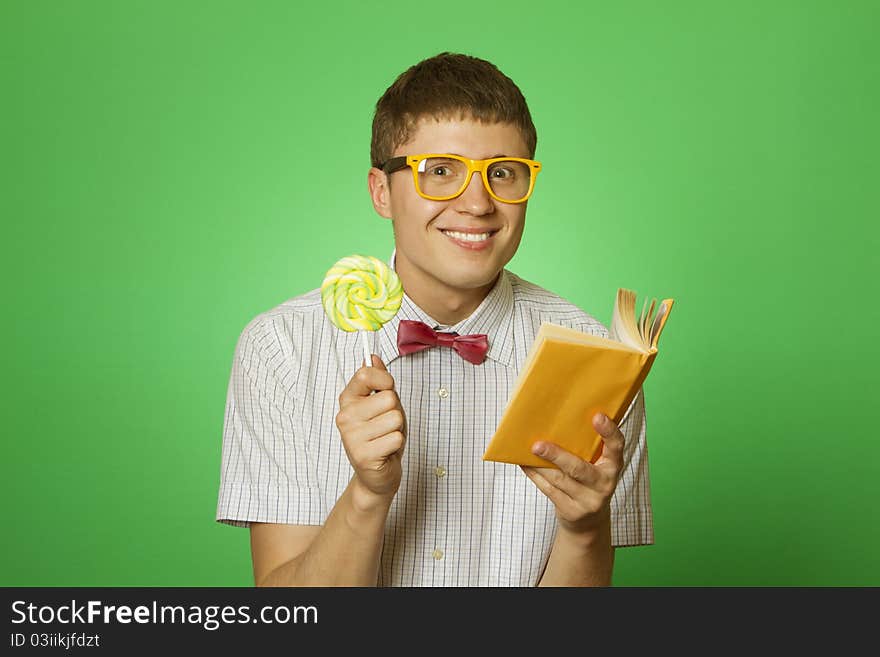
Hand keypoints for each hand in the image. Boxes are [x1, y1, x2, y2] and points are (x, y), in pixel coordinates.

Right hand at [336, 355, 406, 498]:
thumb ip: (379, 381)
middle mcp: (345, 416)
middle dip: (396, 411)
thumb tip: (372, 357)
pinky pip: (396, 438)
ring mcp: (351, 436)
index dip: (385, 380)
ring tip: (386, 438)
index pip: (366, 374)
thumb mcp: (382, 404)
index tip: (385, 390)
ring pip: (395, 418)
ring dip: (397, 429)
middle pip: (388, 398)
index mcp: (347, 399)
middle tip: (386, 425)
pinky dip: (396, 445)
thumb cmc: (382, 436)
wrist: (378, 475)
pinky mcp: (363, 455)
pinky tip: (385, 451)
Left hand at [521, 412, 624, 537]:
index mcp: (613, 466)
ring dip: (540, 465)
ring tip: (527, 451)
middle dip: (557, 456)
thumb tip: (558, 422)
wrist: (589, 523)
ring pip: (559, 480)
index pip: (616, 447)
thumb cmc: (590, 483)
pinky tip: (525, 464)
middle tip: (538, 445)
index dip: (609, 432)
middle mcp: (604, 484)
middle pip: (579, 469)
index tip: (598, 416)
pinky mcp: (571, 511)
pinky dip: (535, 475)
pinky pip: (549, 490)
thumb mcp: (597, 466)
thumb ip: (588, 448)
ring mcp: (588, 501)